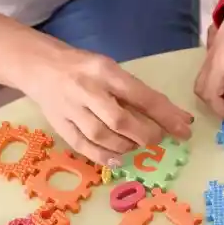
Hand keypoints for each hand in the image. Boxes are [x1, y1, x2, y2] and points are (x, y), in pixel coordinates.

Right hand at [18, 44, 192, 165]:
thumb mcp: (109, 68)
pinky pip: (81, 145)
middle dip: (145, 134)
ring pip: (101, 134)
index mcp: (105, 70)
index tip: (184, 129)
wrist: (39, 66)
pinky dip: (102, 156)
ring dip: (125, 145)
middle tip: (158, 139)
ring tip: (137, 146)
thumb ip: (132, 90)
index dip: (166, 115)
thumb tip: (169, 115)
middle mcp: (87, 89)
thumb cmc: (83, 67)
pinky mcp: (59, 124)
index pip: (141, 96)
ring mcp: (70, 108)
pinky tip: (117, 159)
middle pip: (120, 119)